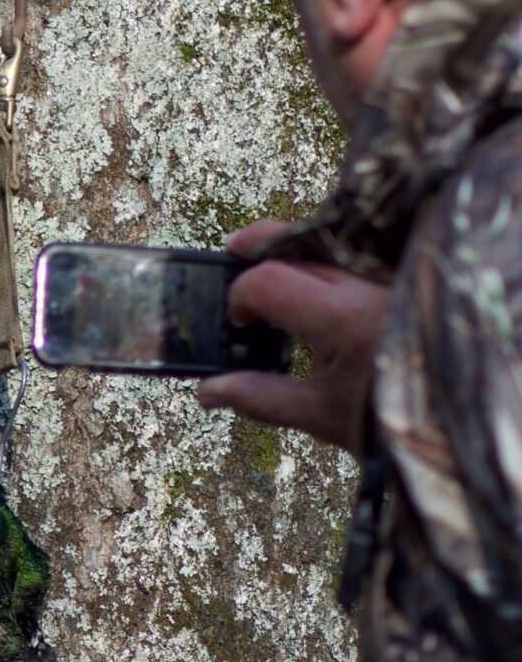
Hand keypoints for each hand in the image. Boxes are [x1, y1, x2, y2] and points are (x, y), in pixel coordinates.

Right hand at [195, 218, 391, 452]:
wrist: (452, 417)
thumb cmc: (388, 418)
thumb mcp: (317, 415)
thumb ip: (259, 397)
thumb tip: (208, 391)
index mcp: (342, 320)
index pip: (269, 281)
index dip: (239, 296)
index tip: (238, 321)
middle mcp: (369, 287)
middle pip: (296, 248)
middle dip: (259, 253)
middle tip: (233, 253)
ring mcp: (390, 278)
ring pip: (329, 243)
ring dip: (295, 250)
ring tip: (273, 264)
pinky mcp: (404, 279)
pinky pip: (359, 252)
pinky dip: (330, 258)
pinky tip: (317, 274)